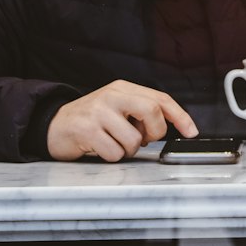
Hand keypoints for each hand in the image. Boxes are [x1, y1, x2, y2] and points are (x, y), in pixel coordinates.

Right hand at [47, 80, 198, 162]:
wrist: (54, 125)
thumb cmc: (91, 119)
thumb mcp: (117, 108)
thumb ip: (140, 112)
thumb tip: (168, 127)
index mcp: (123, 88)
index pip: (160, 98)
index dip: (180, 116)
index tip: (191, 131)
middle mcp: (112, 95)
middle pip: (152, 112)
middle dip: (154, 132)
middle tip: (142, 138)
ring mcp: (99, 111)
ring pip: (133, 140)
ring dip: (127, 150)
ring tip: (112, 142)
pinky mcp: (87, 130)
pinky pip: (114, 153)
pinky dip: (111, 157)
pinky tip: (99, 148)